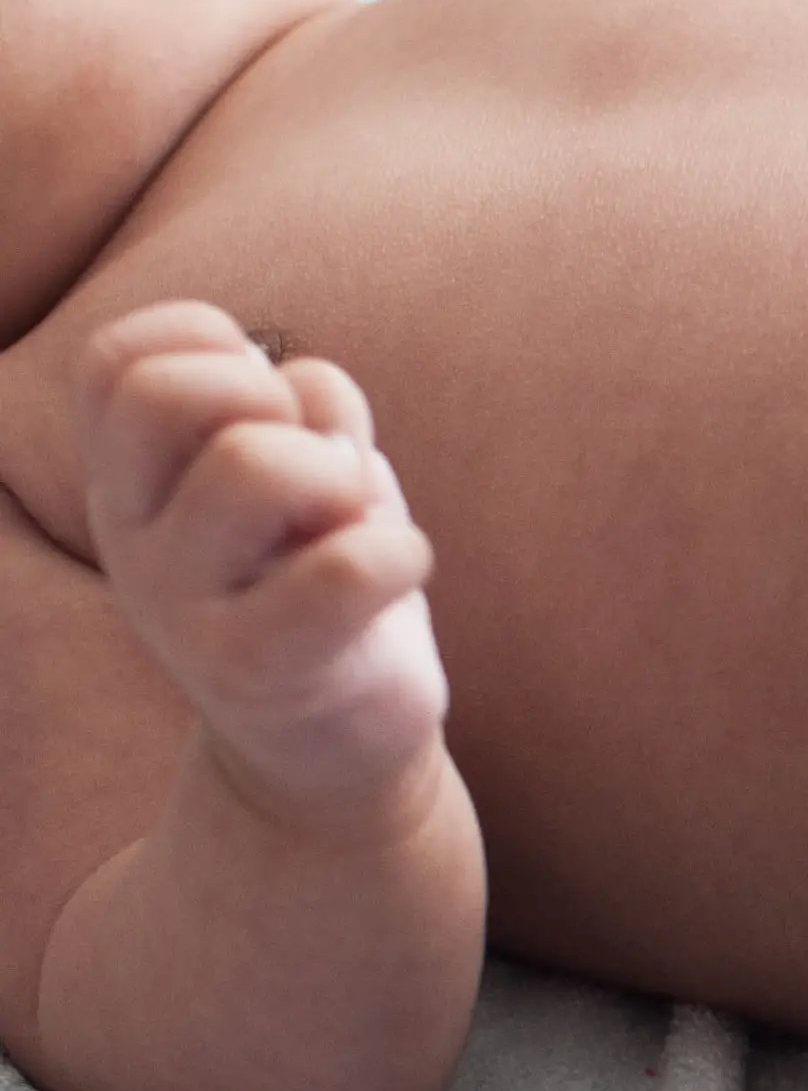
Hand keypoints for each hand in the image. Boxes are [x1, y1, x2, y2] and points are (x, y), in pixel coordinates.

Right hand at [77, 304, 448, 829]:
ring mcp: (179, 605)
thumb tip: (304, 387)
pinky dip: (402, 550)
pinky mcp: (252, 667)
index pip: (121, 358)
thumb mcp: (297, 473)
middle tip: (320, 469)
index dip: (215, 348)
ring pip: (255, 463)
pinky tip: (399, 574)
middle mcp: (130, 534)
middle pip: (171, 394)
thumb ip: (292, 407)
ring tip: (357, 523)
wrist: (333, 742)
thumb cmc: (320, 578)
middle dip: (278, 400)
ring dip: (345, 474)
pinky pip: (345, 564)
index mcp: (127, 475)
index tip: (268, 407)